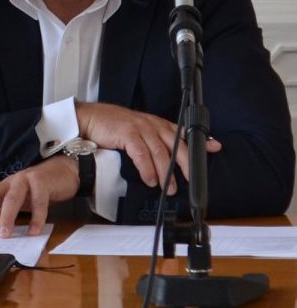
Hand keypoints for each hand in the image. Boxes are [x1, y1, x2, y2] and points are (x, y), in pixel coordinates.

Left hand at [0, 155, 78, 238]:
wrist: (64, 170)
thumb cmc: (39, 188)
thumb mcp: (18, 200)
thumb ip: (4, 210)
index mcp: (2, 187)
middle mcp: (10, 182)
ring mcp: (26, 180)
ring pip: (12, 198)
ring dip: (6, 217)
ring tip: (4, 235)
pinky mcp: (43, 182)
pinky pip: (38, 201)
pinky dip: (36, 217)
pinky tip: (34, 231)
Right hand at [76, 102, 220, 192]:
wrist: (92, 118)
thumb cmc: (114, 127)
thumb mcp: (139, 132)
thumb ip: (155, 143)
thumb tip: (168, 161)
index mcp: (157, 124)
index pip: (183, 132)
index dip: (199, 140)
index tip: (215, 148)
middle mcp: (153, 125)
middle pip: (176, 144)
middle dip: (186, 163)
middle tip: (191, 180)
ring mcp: (141, 128)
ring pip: (160, 152)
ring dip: (165, 173)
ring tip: (168, 188)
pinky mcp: (128, 134)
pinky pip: (141, 153)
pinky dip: (147, 168)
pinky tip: (149, 179)